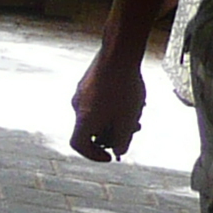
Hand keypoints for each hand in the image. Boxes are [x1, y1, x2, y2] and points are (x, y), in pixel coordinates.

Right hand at [70, 48, 145, 162]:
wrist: (117, 56)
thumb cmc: (123, 89)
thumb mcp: (128, 119)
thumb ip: (123, 139)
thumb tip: (119, 151)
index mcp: (84, 120)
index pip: (79, 145)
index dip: (93, 155)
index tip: (109, 156)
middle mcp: (77, 107)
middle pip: (90, 130)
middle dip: (111, 134)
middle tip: (132, 131)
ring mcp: (80, 93)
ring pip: (95, 115)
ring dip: (113, 119)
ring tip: (135, 112)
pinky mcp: (86, 83)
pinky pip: (95, 102)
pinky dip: (109, 106)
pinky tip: (127, 98)